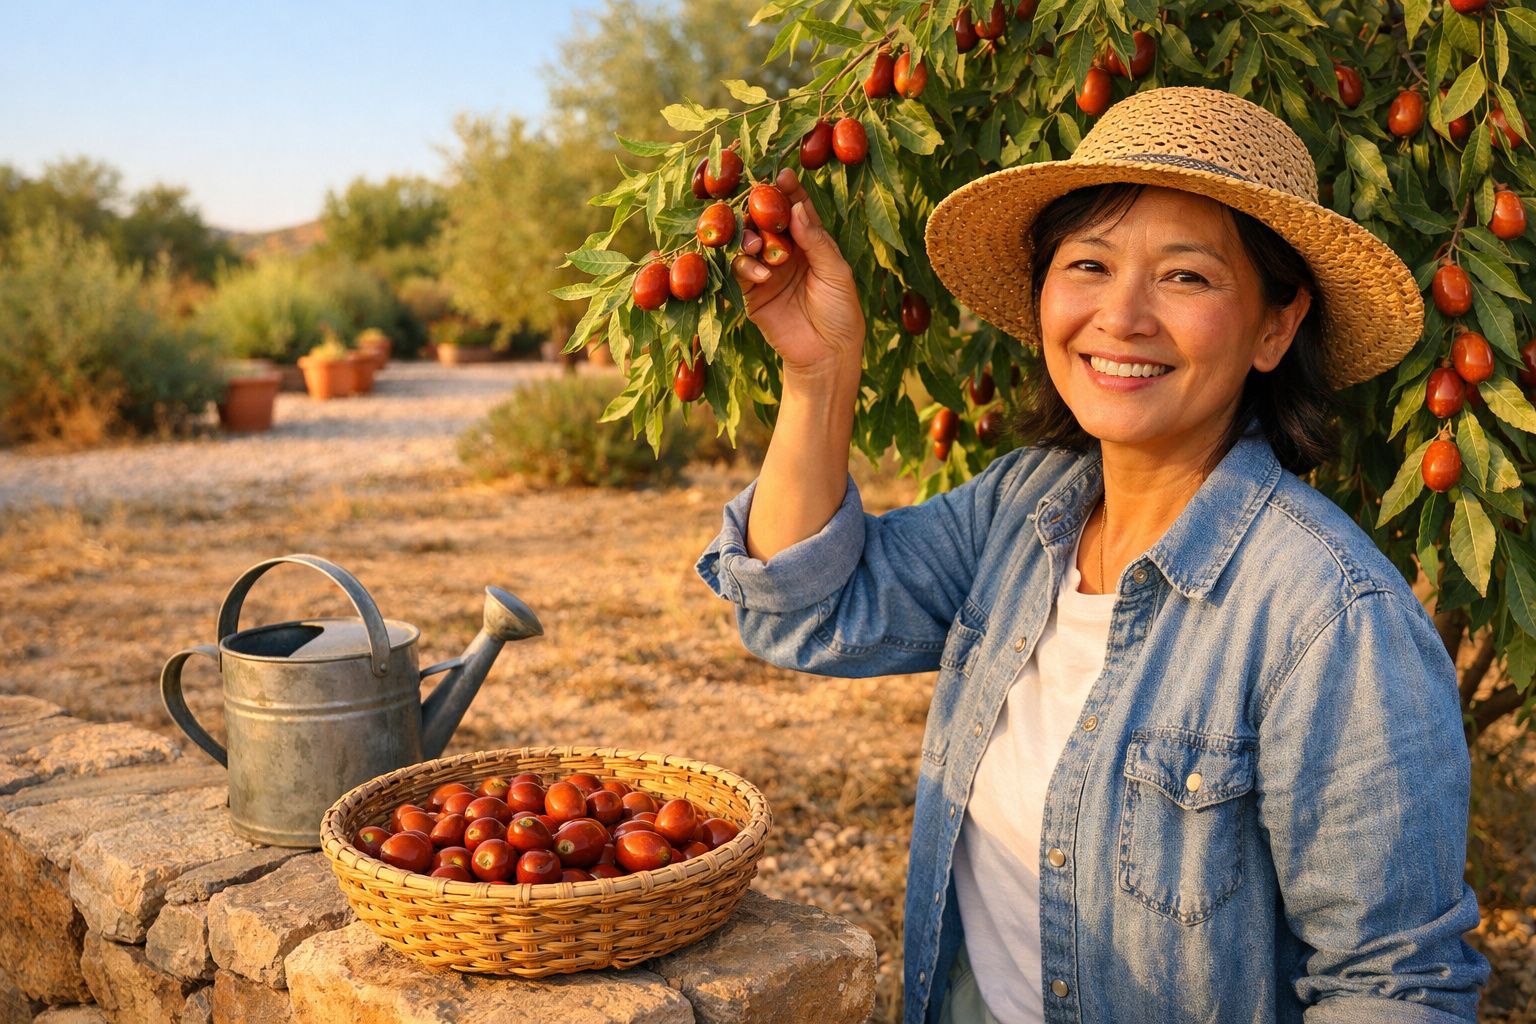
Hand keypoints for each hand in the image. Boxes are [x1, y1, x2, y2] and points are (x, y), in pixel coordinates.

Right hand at [731, 169, 864, 382]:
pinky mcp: (751, 294)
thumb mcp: (836, 272)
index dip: (788, 192)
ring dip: (750, 238)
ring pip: (748, 243)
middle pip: (766, 221)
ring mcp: (766, 271)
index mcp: (809, 242)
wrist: (828, 354)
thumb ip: (815, 240)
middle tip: (756, 204)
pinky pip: (740, 272)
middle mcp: (785, 251)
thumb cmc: (841, 311)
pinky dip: (747, 268)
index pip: (795, 208)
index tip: (781, 175)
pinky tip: (762, 275)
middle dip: (761, 211)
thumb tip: (797, 206)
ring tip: (758, 245)